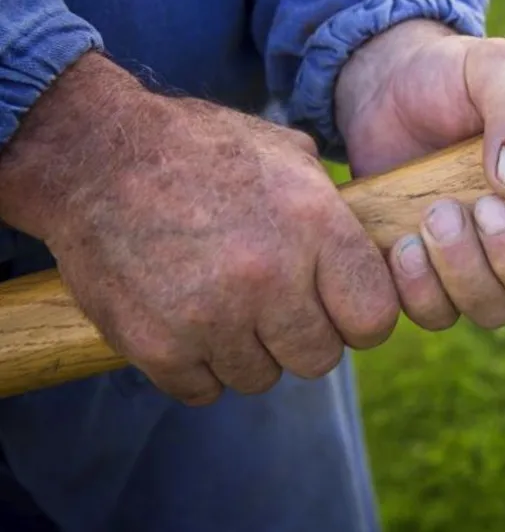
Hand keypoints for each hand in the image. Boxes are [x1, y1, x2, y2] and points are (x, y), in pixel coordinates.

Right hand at [0, 53, 399, 403]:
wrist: (93, 156)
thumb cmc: (199, 150)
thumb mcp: (285, 154)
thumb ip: (334, 209)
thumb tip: (375, 247)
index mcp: (314, 225)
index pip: (375, 317)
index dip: (360, 317)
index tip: (340, 308)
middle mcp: (270, 276)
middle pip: (321, 359)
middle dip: (303, 337)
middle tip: (275, 306)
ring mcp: (212, 317)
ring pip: (262, 378)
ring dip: (247, 352)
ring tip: (223, 304)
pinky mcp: (159, 346)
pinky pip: (204, 389)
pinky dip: (197, 366)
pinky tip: (186, 321)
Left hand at [335, 20, 504, 329]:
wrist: (384, 89)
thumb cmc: (457, 77)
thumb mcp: (498, 68)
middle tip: (483, 206)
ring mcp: (485, 267)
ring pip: (496, 311)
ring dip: (465, 271)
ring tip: (435, 212)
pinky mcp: (432, 280)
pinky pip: (436, 315)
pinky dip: (419, 288)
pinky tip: (403, 243)